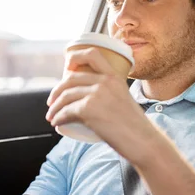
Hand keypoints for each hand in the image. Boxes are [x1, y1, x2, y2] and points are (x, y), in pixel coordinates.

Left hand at [46, 47, 161, 164]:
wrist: (142, 140)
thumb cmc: (134, 126)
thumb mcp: (123, 100)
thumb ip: (109, 94)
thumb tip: (90, 100)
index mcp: (114, 77)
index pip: (92, 54)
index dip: (75, 57)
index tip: (67, 67)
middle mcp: (105, 82)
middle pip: (71, 79)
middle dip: (57, 91)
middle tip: (52, 102)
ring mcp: (96, 94)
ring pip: (66, 96)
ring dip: (55, 107)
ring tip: (52, 116)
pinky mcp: (89, 109)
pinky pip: (66, 111)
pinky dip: (58, 117)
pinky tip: (56, 123)